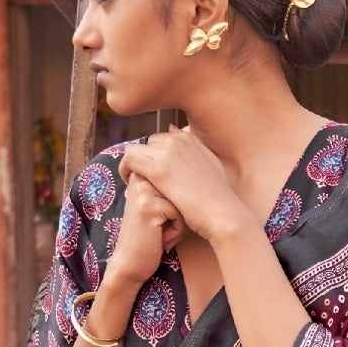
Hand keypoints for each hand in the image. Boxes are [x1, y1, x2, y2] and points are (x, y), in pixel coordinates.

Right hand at [105, 170, 181, 294]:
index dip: (178, 204)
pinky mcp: (149, 205)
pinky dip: (176, 232)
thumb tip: (200, 179)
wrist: (130, 263)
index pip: (180, 180)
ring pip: (183, 202)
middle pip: (183, 191)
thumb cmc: (148, 237)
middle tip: (159, 228)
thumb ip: (170, 189)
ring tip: (159, 233)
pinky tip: (159, 239)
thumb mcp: (158, 206)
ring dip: (178, 223)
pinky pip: (180, 215)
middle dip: (178, 213)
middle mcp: (141, 177)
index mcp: (142, 173)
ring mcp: (143, 190)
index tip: (159, 218)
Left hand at [120, 128, 249, 249]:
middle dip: (144, 159)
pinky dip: (124, 169)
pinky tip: (128, 183)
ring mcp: (169, 152)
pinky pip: (129, 159)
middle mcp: (178, 140)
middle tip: (142, 178)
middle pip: (148, 143)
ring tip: (132, 181)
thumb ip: (196, 151)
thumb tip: (176, 131)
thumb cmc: (219, 198)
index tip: (153, 171)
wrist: (223, 214)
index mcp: (190, 138)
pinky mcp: (159, 168)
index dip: (155, 155)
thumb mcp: (211, 167)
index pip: (162, 138)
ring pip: (135, 149)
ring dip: (131, 164)